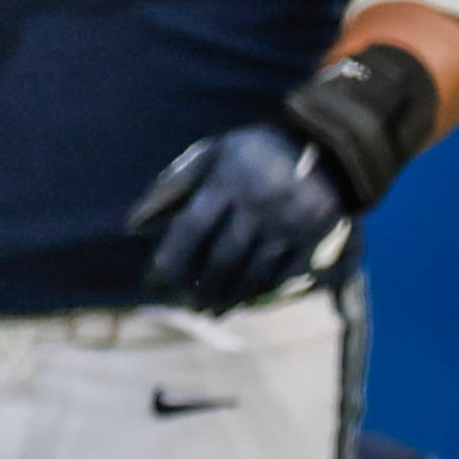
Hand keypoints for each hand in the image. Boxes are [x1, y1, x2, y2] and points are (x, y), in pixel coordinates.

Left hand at [128, 124, 351, 311]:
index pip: (192, 227)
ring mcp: (289, 224)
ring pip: (253, 272)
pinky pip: (283, 275)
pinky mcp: (314, 238)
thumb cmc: (252, 154)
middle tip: (185, 304)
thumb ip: (173, 186)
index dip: (172, 258)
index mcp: (227, 181)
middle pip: (223, 257)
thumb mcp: (211, 155)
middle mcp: (259, 204)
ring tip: (210, 310)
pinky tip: (243, 302)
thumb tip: (133, 225)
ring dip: (229, 296)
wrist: (325, 148)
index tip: (155, 280)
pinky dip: (260, 292)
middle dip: (200, 286)